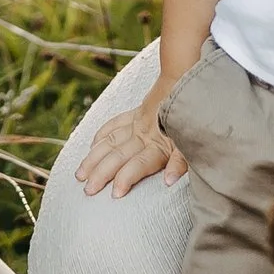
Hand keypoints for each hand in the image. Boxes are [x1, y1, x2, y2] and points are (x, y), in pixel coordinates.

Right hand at [75, 80, 186, 196]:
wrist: (187, 80)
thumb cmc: (194, 117)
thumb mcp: (193, 143)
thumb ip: (180, 163)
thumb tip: (168, 181)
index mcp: (159, 145)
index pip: (139, 165)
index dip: (126, 178)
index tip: (114, 193)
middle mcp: (143, 135)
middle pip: (118, 156)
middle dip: (101, 174)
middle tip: (87, 189)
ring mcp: (136, 123)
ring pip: (110, 142)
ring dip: (94, 158)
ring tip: (80, 173)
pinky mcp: (134, 113)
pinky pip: (113, 124)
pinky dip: (101, 135)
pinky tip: (91, 146)